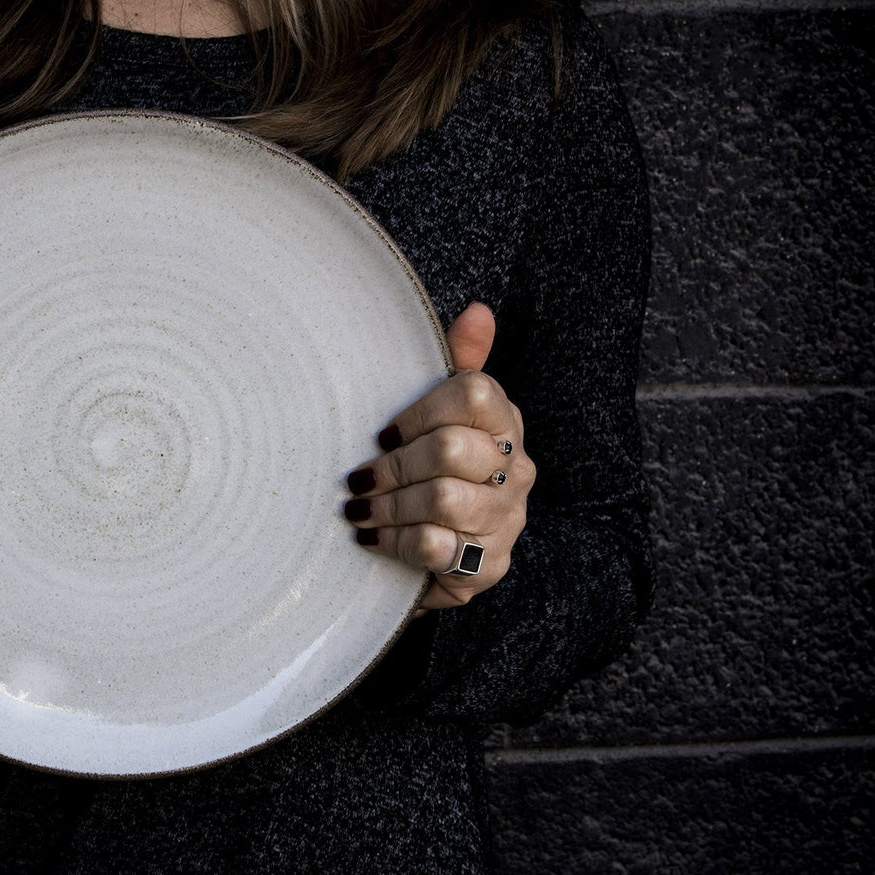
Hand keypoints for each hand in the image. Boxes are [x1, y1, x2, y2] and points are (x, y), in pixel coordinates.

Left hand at [343, 302, 533, 609]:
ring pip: (443, 499)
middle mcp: (515, 469)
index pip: (473, 393)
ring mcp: (505, 519)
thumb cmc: (435, 474)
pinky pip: (436, 545)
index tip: (384, 431)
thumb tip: (478, 311)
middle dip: (394, 465)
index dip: (420, 410)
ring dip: (389, 505)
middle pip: (450, 449)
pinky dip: (395, 541)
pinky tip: (372, 538)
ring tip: (359, 508)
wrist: (439, 557)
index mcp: (504, 422)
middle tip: (360, 477)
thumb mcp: (442, 417)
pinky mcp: (486, 564)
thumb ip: (460, 363)